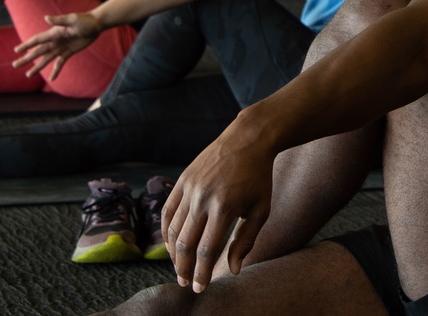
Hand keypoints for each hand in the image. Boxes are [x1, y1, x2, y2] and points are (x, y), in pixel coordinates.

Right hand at [13, 12, 103, 79]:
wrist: (96, 25)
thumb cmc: (84, 20)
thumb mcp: (73, 19)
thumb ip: (59, 20)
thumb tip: (46, 18)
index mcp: (53, 33)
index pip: (37, 40)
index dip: (26, 45)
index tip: (16, 51)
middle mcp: (54, 41)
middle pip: (38, 52)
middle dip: (26, 59)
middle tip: (15, 65)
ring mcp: (61, 47)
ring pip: (46, 59)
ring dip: (37, 67)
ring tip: (28, 75)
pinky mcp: (69, 52)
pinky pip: (60, 63)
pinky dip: (55, 70)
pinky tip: (51, 79)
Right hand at [163, 115, 275, 292]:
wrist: (248, 140)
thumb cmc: (259, 178)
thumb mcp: (261, 210)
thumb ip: (246, 241)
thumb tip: (233, 270)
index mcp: (224, 207)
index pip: (207, 250)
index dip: (201, 273)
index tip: (199, 288)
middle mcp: (202, 198)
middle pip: (185, 243)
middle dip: (184, 268)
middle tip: (185, 283)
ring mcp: (190, 188)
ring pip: (173, 230)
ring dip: (174, 253)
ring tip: (180, 267)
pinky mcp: (182, 180)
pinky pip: (168, 212)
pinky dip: (166, 231)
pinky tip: (171, 245)